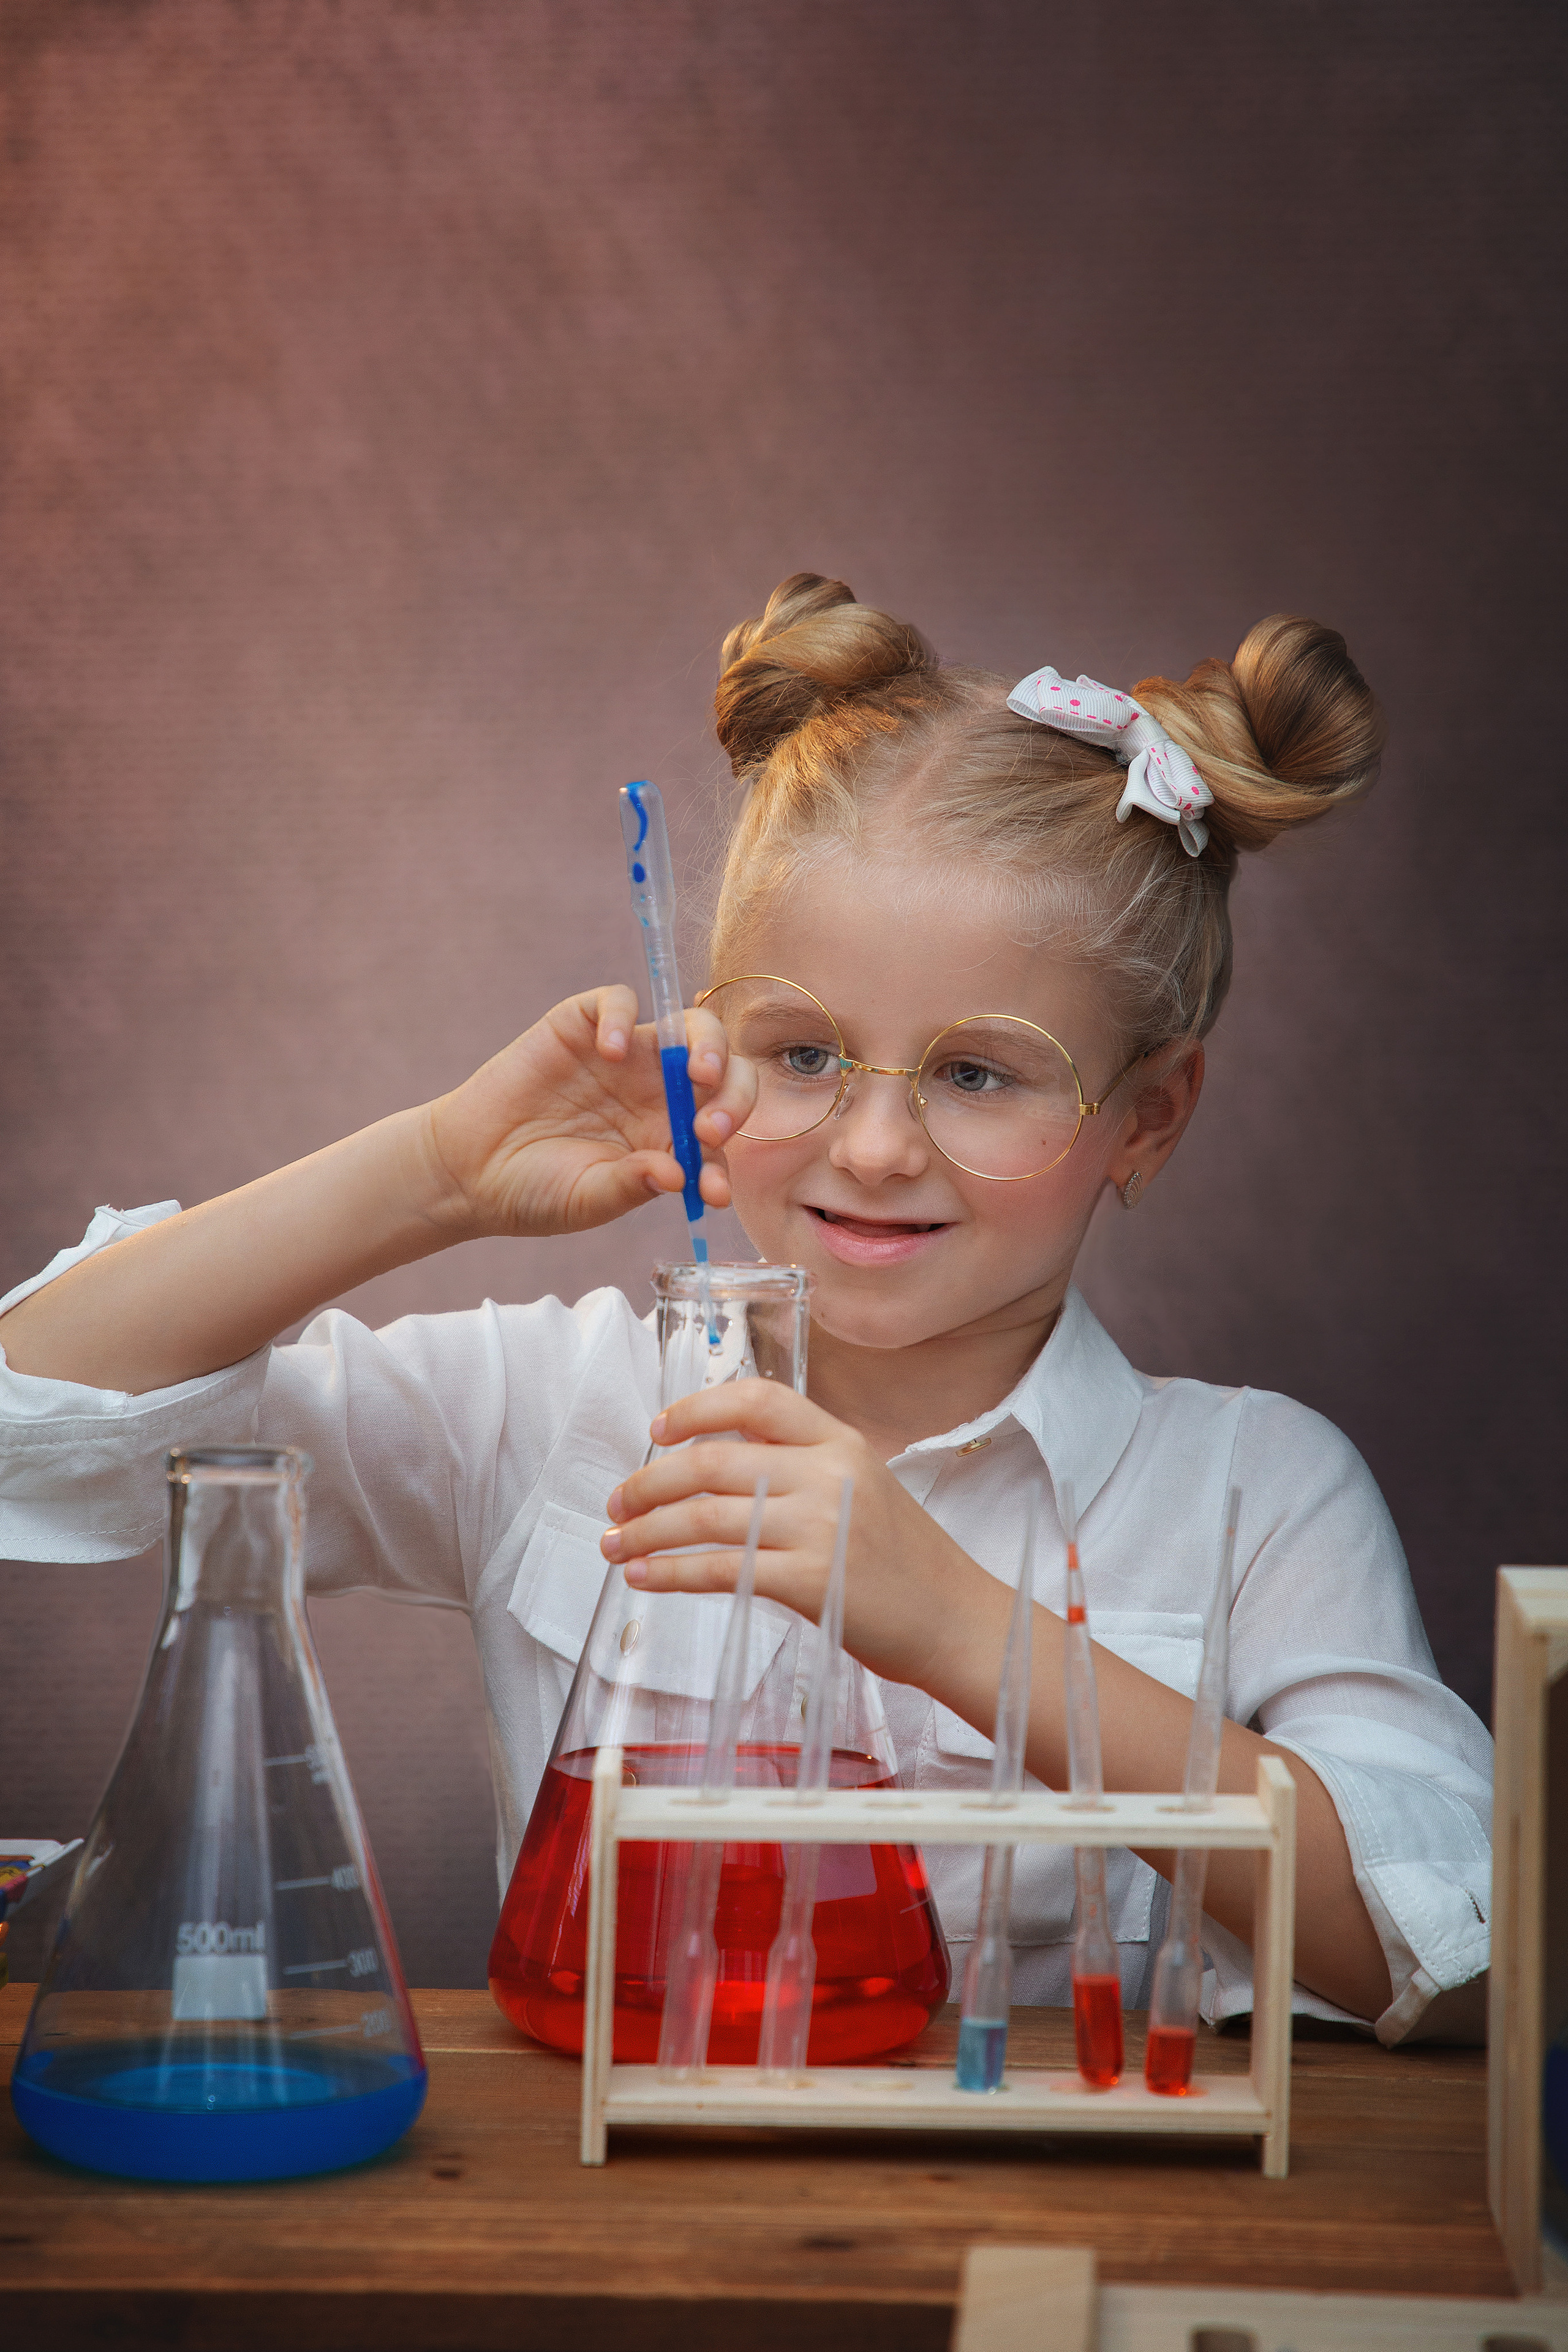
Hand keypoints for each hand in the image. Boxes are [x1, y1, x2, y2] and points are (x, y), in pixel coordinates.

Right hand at [418, 985, 756, 1240]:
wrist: (469, 1170)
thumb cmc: (534, 1191)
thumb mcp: (587, 1199)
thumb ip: (632, 1186)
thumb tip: (679, 1174)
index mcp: (670, 1136)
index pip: (720, 1134)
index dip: (725, 1161)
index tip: (711, 1191)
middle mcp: (659, 1092)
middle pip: (724, 1072)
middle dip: (735, 1097)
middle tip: (709, 1128)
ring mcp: (627, 1057)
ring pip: (691, 1027)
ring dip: (707, 1046)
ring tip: (696, 1075)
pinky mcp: (584, 1026)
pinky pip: (619, 1001)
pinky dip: (623, 1016)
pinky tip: (609, 1051)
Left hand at [599, 1380, 976, 1687]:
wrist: (955, 1619)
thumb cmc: (903, 1559)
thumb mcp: (861, 1486)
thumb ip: (799, 1468)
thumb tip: (712, 1467)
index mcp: (840, 1441)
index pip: (758, 1398)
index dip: (697, 1408)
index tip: (658, 1430)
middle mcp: (828, 1474)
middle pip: (714, 1461)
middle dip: (650, 1482)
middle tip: (618, 1502)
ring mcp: (819, 1526)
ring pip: (706, 1516)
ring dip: (647, 1529)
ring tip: (616, 1543)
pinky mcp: (809, 1580)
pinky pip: (719, 1570)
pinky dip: (671, 1573)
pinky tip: (645, 1576)